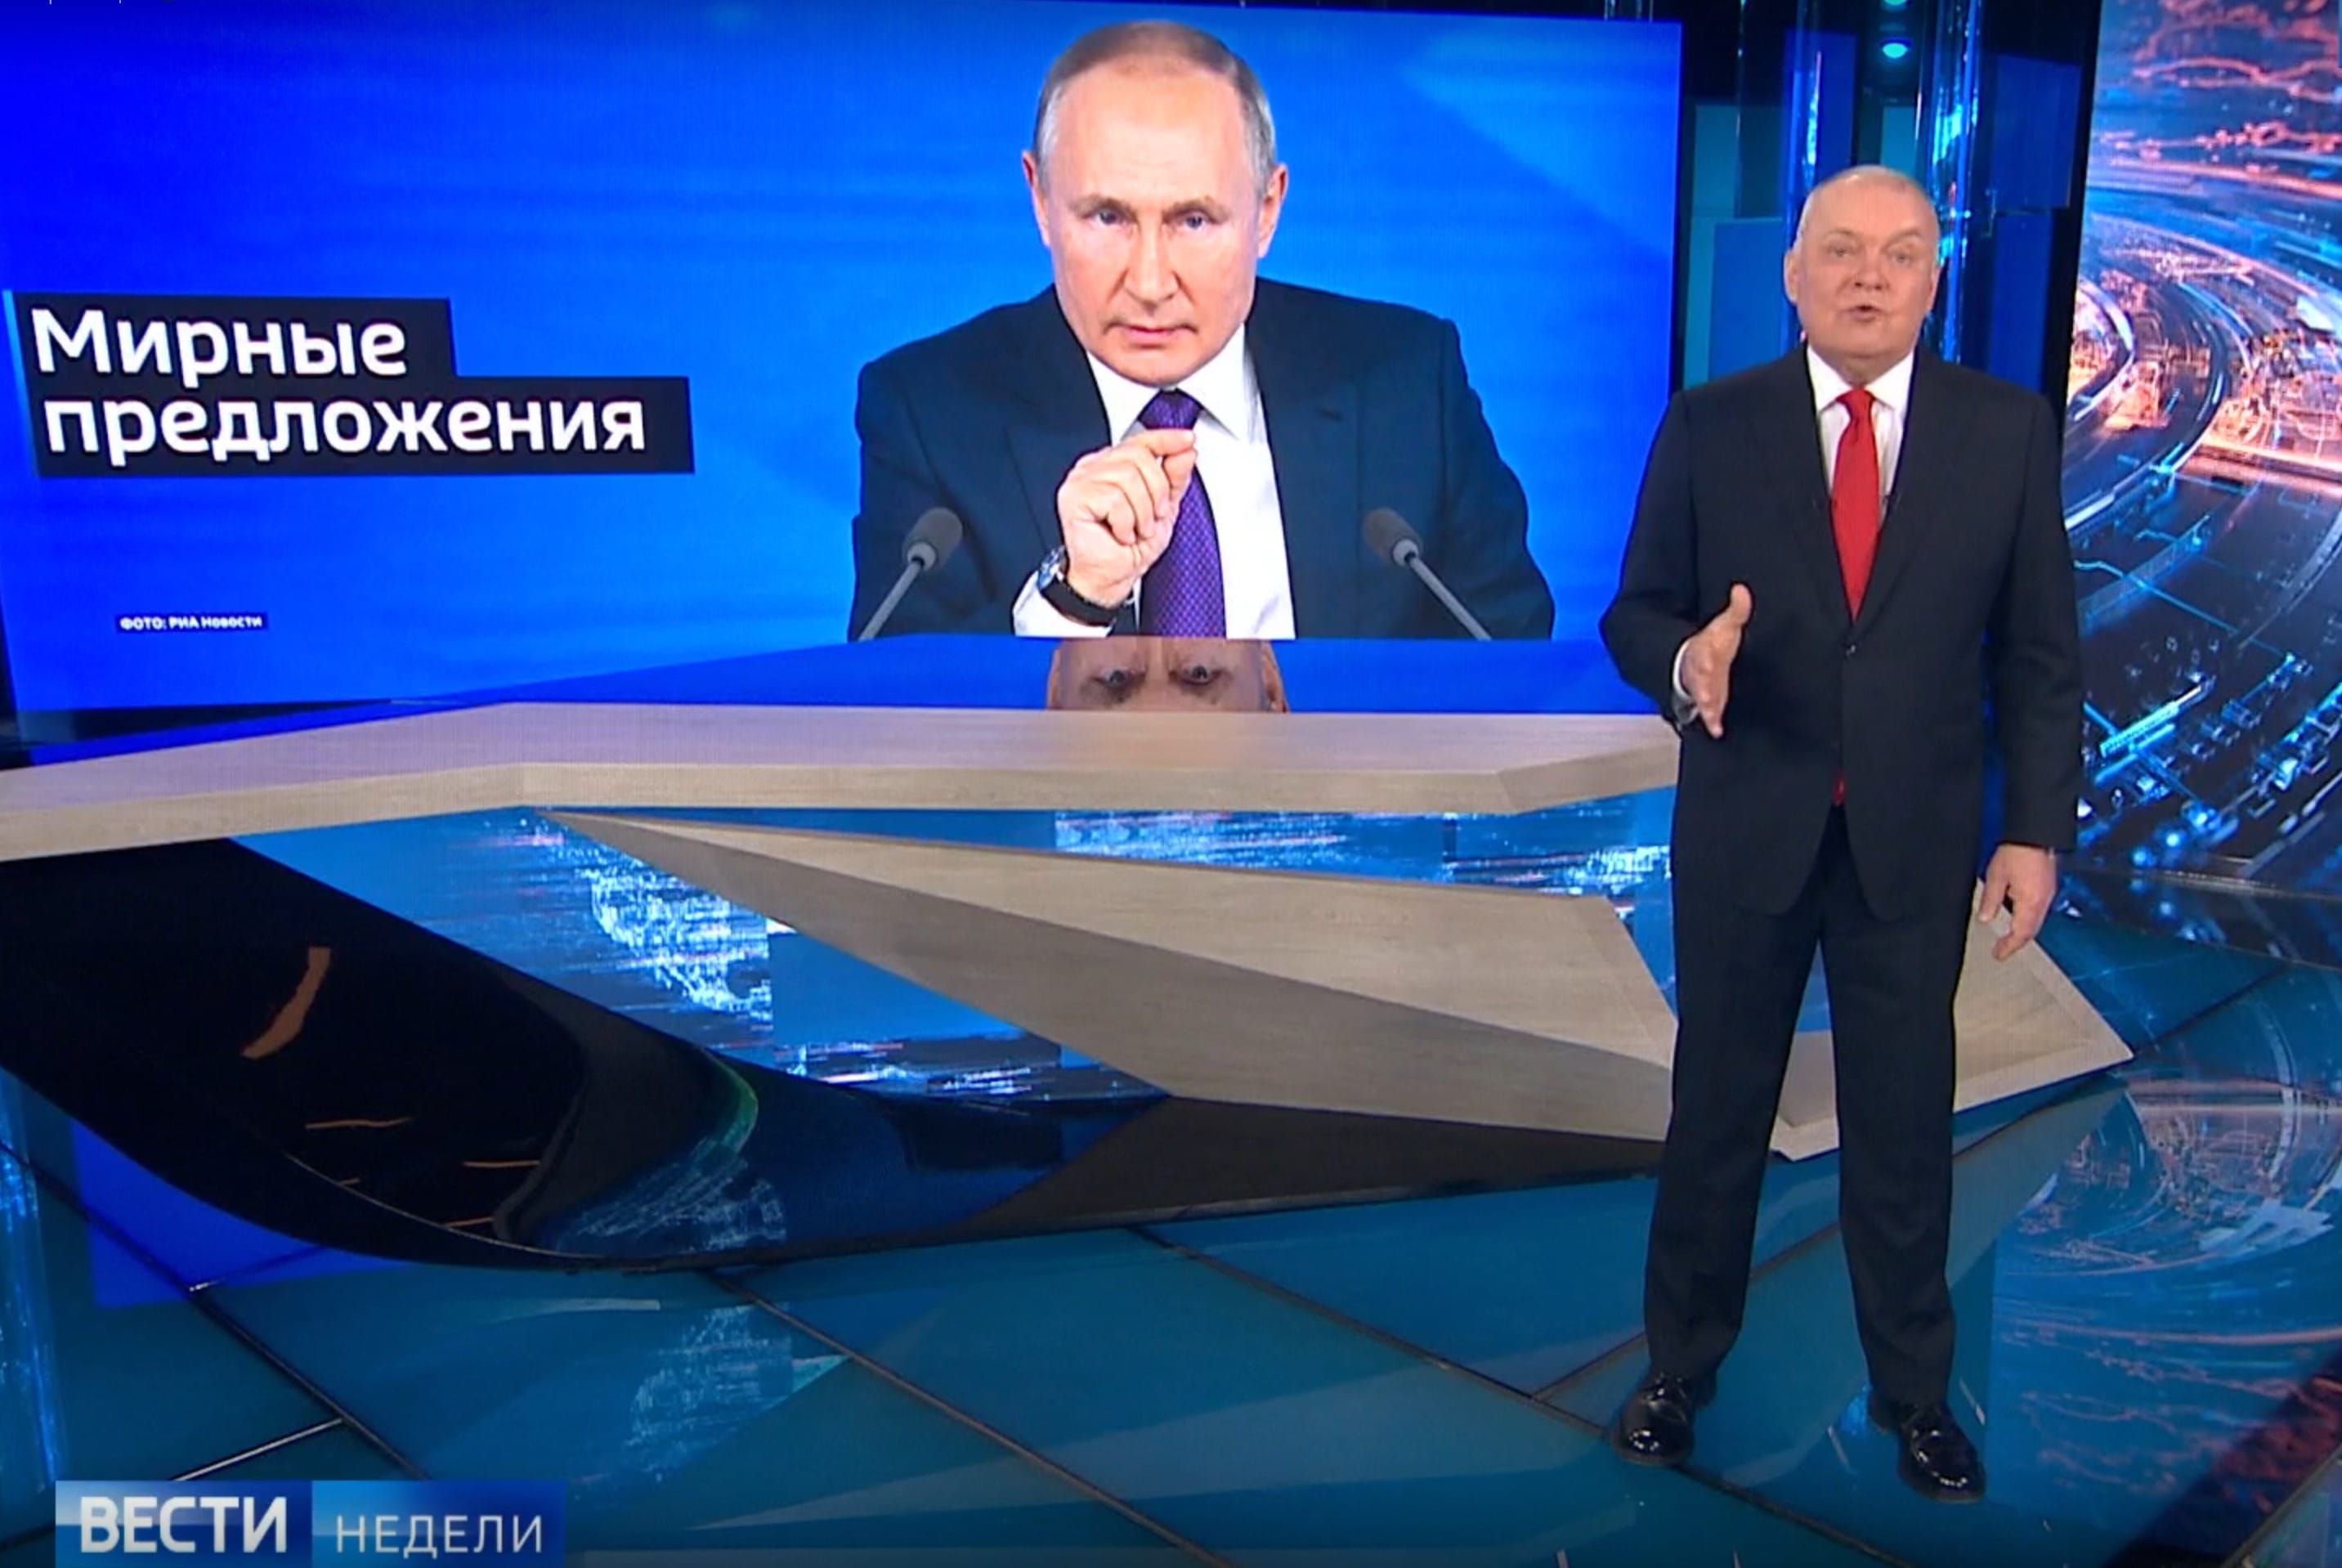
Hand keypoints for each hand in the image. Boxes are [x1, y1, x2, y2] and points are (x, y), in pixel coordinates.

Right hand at [1055, 429, 1198, 606]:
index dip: (1166, 438)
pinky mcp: (1074, 498)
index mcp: (1113, 466)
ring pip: (1127, 477)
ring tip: (1136, 529)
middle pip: (1138, 456)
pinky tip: (1120, 534)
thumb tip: (1185, 451)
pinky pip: (1114, 498)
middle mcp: (1095, 468)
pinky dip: (1125, 522)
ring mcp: (1081, 481)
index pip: (1141, 441)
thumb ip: (1174, 478)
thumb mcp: (1164, 509)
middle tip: (1154, 516)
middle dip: (1157, 491)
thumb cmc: (1129, 548)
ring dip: (1142, 512)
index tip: (1188, 440)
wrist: (1111, 578)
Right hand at [1680, 584, 1752, 738]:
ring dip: (1706, 706)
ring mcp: (1702, 688)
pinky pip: (1708, 713)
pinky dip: (1711, 722)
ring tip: (1710, 715)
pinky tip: (1717, 731)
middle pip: (1700, 680)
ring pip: (1702, 698)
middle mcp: (1700, 671)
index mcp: (1703, 650)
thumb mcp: (1724, 625)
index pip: (1703, 653)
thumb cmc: (1711, 644)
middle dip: (1703, 688)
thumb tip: (1741, 589)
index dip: (1705, 657)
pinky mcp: (1708, 701)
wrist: (1690, 661)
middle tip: (1706, 697)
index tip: (1709, 661)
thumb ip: (1735, 610)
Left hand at [1977, 843, 2057, 960]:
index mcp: (2030, 903)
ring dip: (2024, 931)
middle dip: (2017, 942)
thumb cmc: (2017, 851)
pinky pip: (2040, 910)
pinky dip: (2029, 919)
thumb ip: (1990, 900)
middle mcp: (2043, 902)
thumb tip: (1985, 918)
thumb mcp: (1996, 877)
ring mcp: (2048, 894)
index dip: (2009, 947)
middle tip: (2003, 949)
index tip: (1999, 954)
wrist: (2035, 834)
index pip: (2020, 934)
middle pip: (2031, 931)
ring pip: (2037, 921)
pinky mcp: (2049, 886)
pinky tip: (2020, 916)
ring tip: (2010, 937)